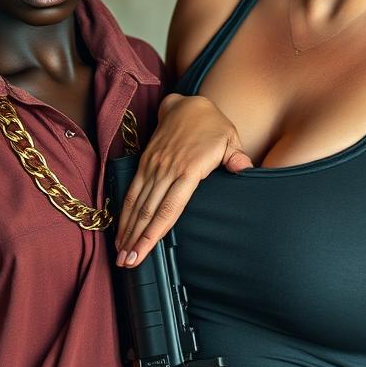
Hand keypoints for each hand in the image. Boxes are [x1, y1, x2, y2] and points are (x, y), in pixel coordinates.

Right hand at [115, 93, 251, 266]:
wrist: (188, 103)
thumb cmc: (212, 126)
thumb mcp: (230, 139)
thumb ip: (235, 157)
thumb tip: (245, 169)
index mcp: (188, 169)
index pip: (168, 208)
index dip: (154, 233)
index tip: (143, 252)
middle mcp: (166, 170)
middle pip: (148, 211)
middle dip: (136, 239)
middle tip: (126, 263)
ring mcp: (153, 166)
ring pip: (137, 203)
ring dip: (127, 229)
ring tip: (120, 253)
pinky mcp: (145, 162)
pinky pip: (132, 190)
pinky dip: (125, 211)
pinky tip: (121, 228)